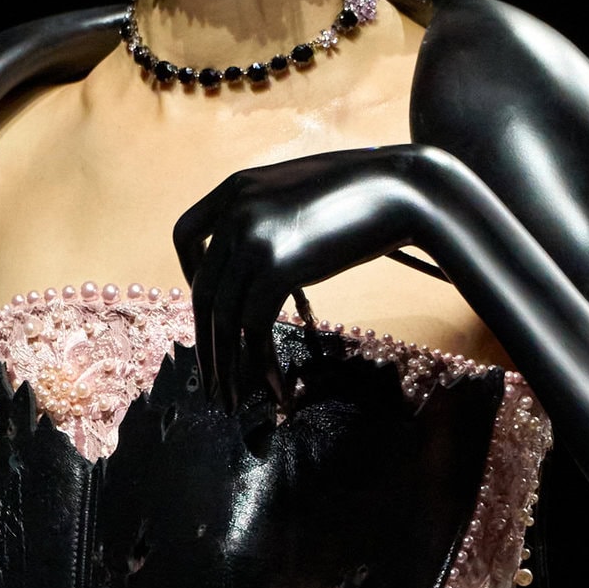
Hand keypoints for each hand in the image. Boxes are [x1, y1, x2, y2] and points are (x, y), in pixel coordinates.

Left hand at [175, 146, 447, 409]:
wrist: (403, 189)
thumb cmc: (364, 194)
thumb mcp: (301, 196)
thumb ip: (271, 219)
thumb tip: (266, 259)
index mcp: (236, 187)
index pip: (185, 235)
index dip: (189, 275)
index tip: (207, 305)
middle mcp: (235, 211)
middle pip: (203, 290)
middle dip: (207, 344)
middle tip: (212, 381)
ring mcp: (253, 238)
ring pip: (224, 318)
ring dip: (227, 367)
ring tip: (232, 400)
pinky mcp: (277, 266)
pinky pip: (254, 328)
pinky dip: (260, 365)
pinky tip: (274, 389)